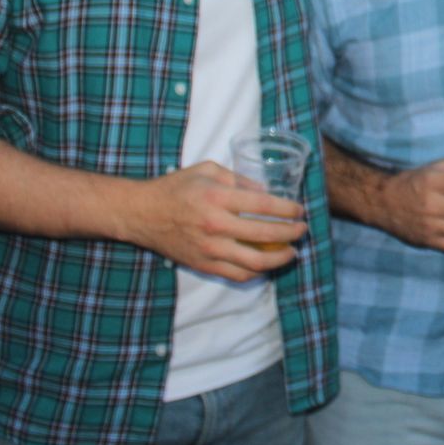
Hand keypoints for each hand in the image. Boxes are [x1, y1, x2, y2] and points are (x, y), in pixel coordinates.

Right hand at [118, 160, 306, 281]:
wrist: (141, 213)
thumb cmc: (175, 187)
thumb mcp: (207, 170)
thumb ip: (239, 179)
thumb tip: (265, 192)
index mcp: (218, 198)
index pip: (263, 205)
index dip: (287, 209)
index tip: (300, 210)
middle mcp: (215, 225)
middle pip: (265, 234)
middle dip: (290, 234)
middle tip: (302, 230)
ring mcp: (209, 249)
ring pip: (254, 262)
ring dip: (279, 259)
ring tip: (292, 252)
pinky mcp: (202, 264)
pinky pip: (236, 274)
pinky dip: (256, 272)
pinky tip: (267, 265)